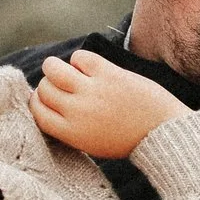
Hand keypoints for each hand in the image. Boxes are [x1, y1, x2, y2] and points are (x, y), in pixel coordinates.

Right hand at [32, 49, 190, 159]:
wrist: (163, 133)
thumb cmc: (126, 138)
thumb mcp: (90, 142)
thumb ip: (68, 125)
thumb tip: (46, 101)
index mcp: (71, 133)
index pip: (36, 111)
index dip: (38, 101)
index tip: (49, 99)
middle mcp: (77, 112)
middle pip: (43, 89)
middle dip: (50, 84)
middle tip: (65, 85)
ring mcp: (92, 92)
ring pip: (52, 68)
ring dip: (56, 66)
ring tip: (69, 71)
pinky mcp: (108, 74)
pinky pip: (79, 57)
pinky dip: (81, 59)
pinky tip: (92, 68)